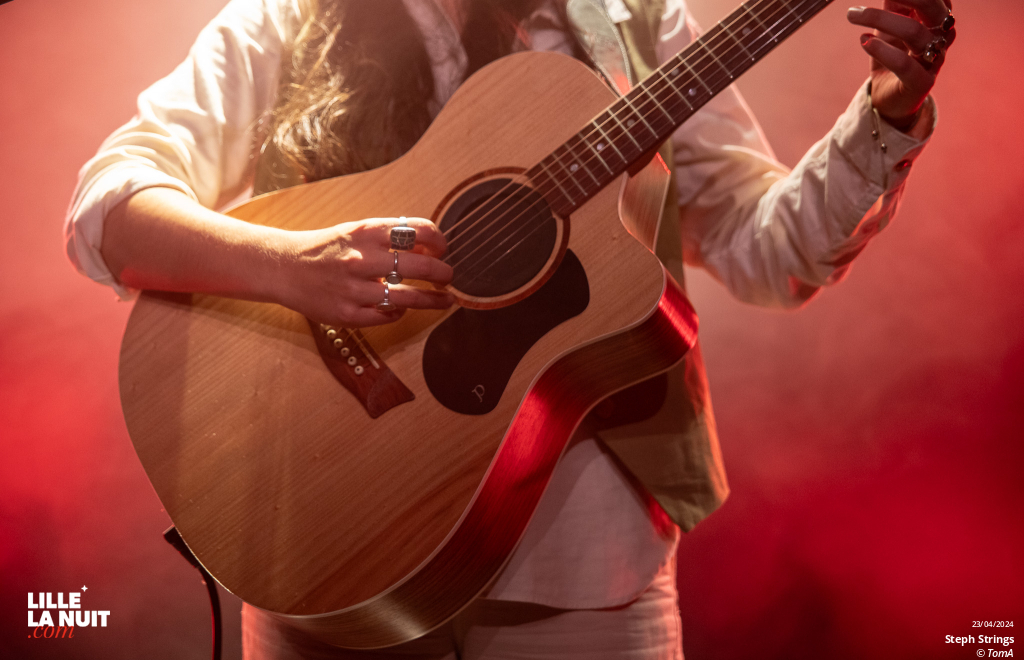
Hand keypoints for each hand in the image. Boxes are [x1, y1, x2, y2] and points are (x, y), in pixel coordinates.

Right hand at [275, 217, 454, 327]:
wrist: (284, 267)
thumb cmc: (327, 249)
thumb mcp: (357, 231)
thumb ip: (390, 237)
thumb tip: (430, 247)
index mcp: (367, 232)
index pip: (419, 231)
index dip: (439, 241)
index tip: (443, 250)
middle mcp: (362, 259)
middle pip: (422, 266)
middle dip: (444, 273)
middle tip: (448, 277)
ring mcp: (355, 289)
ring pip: (409, 297)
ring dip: (433, 300)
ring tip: (445, 300)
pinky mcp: (348, 314)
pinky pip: (387, 316)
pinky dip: (399, 312)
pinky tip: (401, 308)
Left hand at [847, 0, 955, 127]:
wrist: (889, 99)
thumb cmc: (892, 56)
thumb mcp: (889, 27)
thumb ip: (893, 5)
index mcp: (937, 19)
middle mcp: (941, 37)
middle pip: (931, 7)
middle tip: (868, 1)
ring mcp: (934, 60)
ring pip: (914, 32)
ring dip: (879, 19)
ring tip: (853, 15)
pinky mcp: (921, 83)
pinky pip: (905, 64)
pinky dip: (882, 50)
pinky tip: (864, 41)